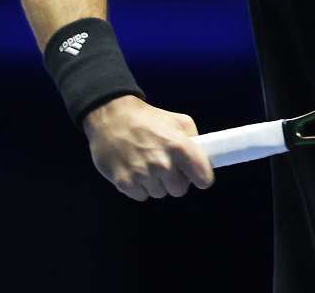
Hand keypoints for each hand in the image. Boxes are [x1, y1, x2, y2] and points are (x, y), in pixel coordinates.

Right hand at [82, 95, 214, 200]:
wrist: (111, 117)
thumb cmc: (148, 118)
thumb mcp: (179, 121)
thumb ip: (194, 140)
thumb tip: (202, 160)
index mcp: (180, 147)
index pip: (203, 179)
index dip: (201, 177)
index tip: (195, 174)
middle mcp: (163, 164)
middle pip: (179, 190)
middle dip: (176, 181)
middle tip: (167, 168)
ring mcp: (143, 175)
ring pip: (159, 193)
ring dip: (156, 184)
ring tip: (148, 165)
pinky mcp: (125, 183)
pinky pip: (141, 196)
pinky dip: (139, 187)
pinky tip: (135, 171)